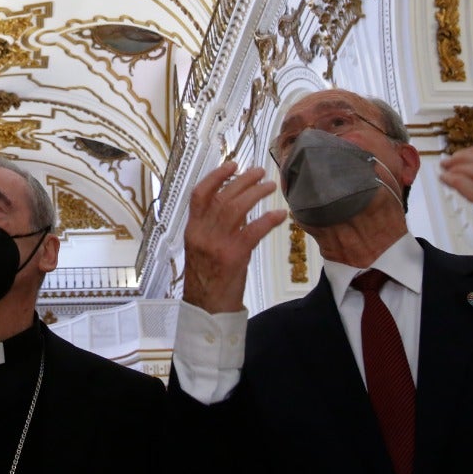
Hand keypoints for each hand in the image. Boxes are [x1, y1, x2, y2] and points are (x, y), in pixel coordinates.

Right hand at [181, 160, 285, 313]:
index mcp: (193, 230)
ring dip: (255, 194)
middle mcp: (203, 234)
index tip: (231, 164)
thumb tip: (237, 207)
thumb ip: (215, 227)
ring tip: (269, 186)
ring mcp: (217, 244)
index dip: (215, 176)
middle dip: (242, 181)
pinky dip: (267, 220)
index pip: (200, 195)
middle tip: (259, 172)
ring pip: (236, 209)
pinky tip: (279, 214)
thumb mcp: (203, 249)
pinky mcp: (234, 256)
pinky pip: (252, 231)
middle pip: (222, 197)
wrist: (207, 309)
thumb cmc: (207, 280)